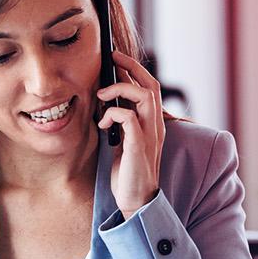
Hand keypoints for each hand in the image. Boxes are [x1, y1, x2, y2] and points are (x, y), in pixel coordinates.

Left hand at [97, 50, 164, 216]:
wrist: (135, 200)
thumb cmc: (128, 172)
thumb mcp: (124, 141)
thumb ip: (121, 122)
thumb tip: (107, 103)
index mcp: (153, 124)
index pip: (150, 88)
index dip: (135, 69)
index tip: (116, 58)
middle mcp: (155, 126)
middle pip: (151, 85)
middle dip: (130, 67)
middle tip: (111, 58)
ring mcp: (149, 136)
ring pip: (145, 96)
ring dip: (120, 89)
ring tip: (101, 96)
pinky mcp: (139, 146)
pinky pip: (129, 117)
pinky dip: (113, 113)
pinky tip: (103, 124)